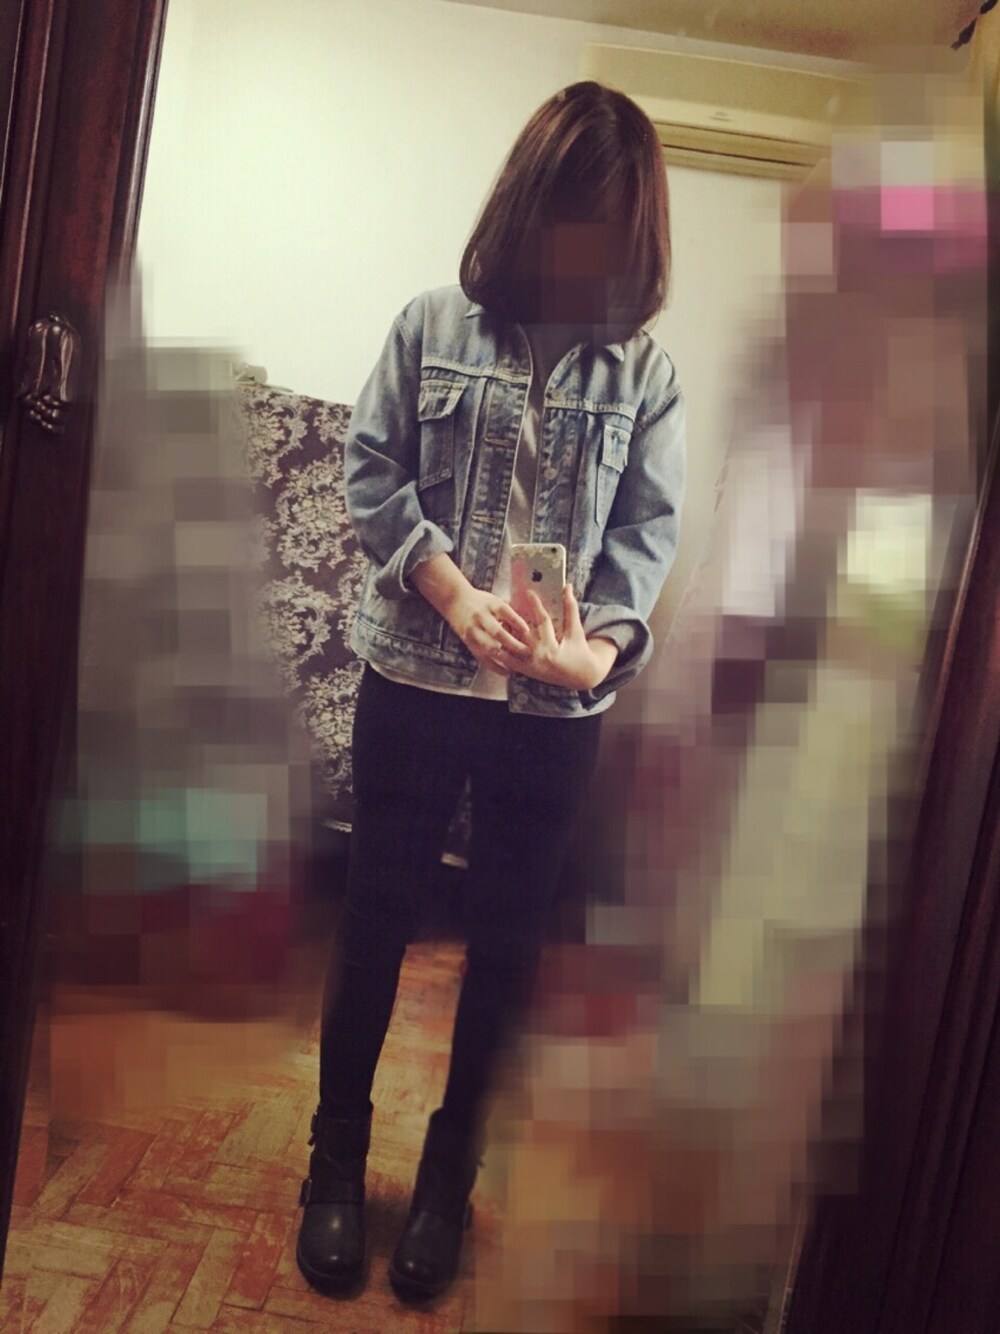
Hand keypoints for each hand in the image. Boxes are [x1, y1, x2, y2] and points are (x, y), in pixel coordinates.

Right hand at [444, 586, 531, 675]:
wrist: (454, 600)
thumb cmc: (479, 601)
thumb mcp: (494, 599)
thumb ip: (508, 611)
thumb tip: (528, 620)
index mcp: (490, 605)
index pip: (504, 612)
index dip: (516, 622)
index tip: (527, 631)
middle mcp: (481, 617)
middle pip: (497, 632)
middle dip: (513, 644)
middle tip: (527, 652)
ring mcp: (473, 630)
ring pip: (489, 647)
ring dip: (505, 658)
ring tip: (518, 665)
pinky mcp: (468, 641)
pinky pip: (482, 657)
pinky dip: (494, 666)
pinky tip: (505, 671)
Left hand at [493, 584, 617, 690]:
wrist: (580, 677)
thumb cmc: (579, 651)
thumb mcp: (576, 630)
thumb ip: (570, 608)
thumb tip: (568, 586)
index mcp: (552, 645)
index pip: (542, 620)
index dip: (535, 604)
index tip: (528, 592)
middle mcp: (540, 656)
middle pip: (522, 634)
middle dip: (513, 619)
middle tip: (506, 604)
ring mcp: (531, 665)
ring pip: (511, 647)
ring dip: (504, 634)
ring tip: (499, 620)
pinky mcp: (526, 671)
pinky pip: (509, 661)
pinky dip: (501, 651)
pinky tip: (496, 639)